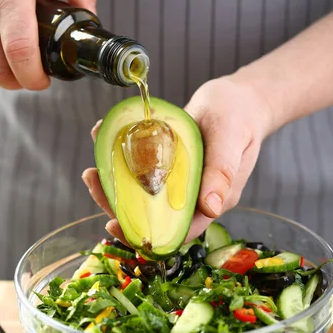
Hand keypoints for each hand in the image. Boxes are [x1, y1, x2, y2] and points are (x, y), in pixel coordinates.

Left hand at [81, 76, 272, 244]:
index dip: (143, 233)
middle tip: (93, 179)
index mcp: (211, 200)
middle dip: (118, 205)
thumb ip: (222, 172)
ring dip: (114, 184)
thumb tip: (211, 209)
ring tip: (93, 166)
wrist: (239, 99)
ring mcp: (178, 182)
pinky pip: (142, 170)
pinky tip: (105, 139)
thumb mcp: (230, 139)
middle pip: (151, 214)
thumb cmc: (239, 116)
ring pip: (142, 195)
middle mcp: (191, 196)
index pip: (175, 230)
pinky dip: (121, 160)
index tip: (113, 223)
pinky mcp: (168, 165)